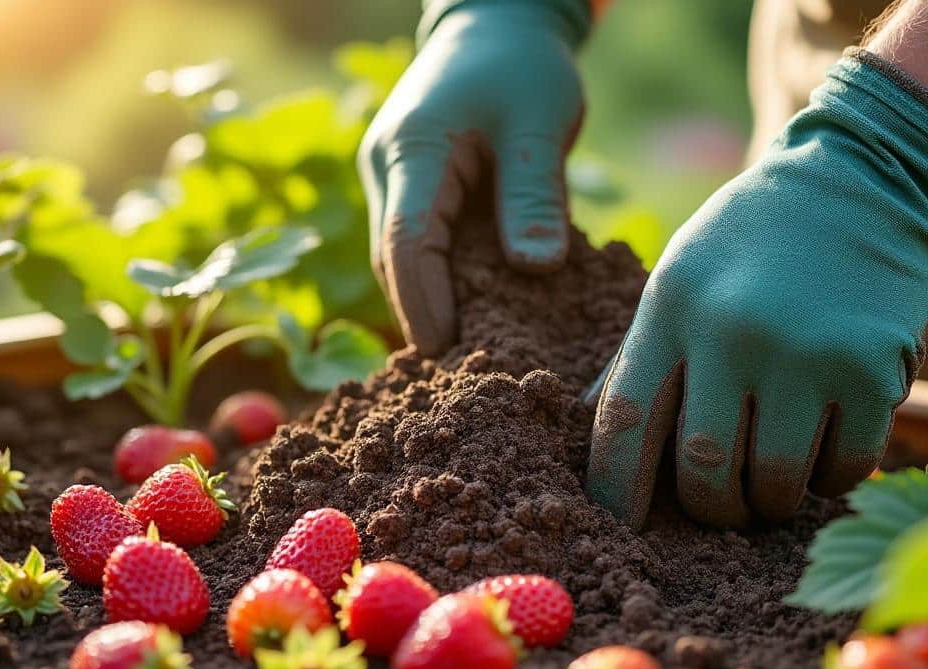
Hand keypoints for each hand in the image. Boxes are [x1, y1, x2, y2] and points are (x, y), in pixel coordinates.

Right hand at [358, 1, 586, 355]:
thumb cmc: (521, 64)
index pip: (405, 242)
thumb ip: (534, 195)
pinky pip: (421, 245)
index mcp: (413, 150)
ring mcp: (394, 179)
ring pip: (403, 258)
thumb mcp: (539, 121)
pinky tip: (476, 314)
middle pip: (395, 260)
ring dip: (432, 302)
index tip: (450, 351)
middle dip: (424, 317)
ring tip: (471, 356)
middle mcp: (388, 169)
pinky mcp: (412, 189)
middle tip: (462, 375)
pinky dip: (444, 279)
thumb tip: (535, 270)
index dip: (424, 303)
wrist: (496, 23)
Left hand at [586, 52, 927, 529]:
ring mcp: (807, 350)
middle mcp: (733, 328)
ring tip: (776, 475)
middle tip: (725, 505)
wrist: (864, 177)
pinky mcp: (874, 368)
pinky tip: (827, 445)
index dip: (615, 489)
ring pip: (776, 483)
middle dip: (712, 509)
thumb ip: (642, 355)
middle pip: (705, 471)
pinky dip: (830, 477)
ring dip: (772, 500)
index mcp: (672, 305)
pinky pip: (844, 467)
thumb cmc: (756, 240)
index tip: (620, 526)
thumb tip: (595, 430)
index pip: (623, 420)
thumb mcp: (682, 277)